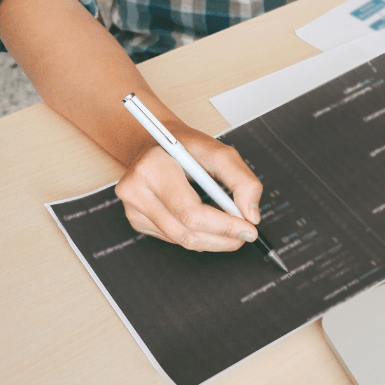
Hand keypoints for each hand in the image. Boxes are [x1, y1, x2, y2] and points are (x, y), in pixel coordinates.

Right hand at [115, 125, 263, 251]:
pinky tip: (208, 224)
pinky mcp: (137, 219)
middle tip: (245, 235)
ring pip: (181, 240)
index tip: (249, 230)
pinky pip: (174, 238)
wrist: (156, 143)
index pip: (191, 212)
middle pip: (185, 232)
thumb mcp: (220, 152)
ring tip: (232, 231)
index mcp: (153, 168)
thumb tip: (251, 215)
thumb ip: (242, 180)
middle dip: (222, 238)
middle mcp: (136, 189)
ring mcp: (133, 207)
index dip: (224, 226)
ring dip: (212, 240)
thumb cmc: (187, 147)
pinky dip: (197, 235)